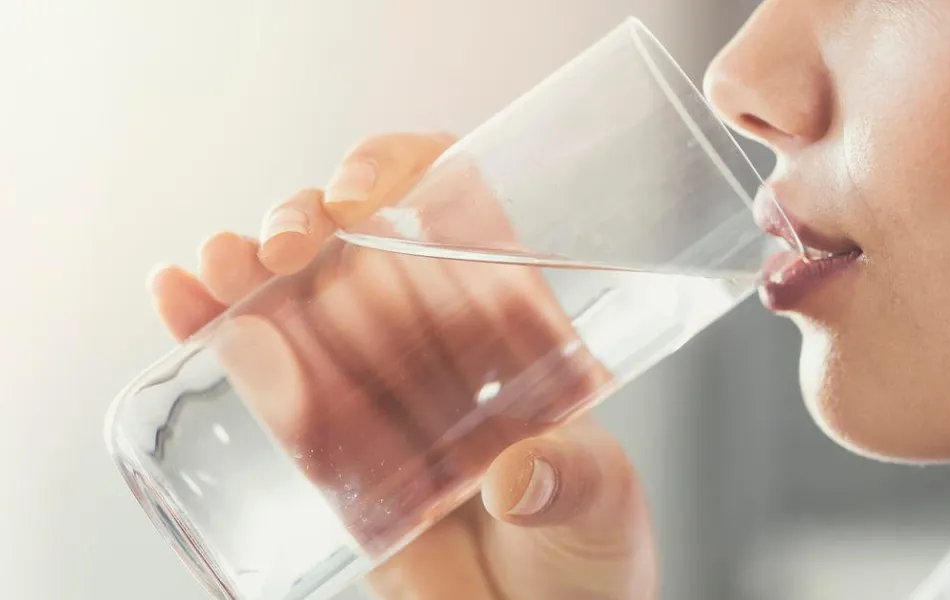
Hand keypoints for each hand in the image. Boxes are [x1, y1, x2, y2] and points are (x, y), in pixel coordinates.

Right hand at [147, 132, 657, 599]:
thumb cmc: (592, 558)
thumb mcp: (605, 505)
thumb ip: (575, 483)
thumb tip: (515, 477)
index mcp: (512, 322)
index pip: (454, 208)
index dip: (403, 171)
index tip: (365, 192)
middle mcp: (435, 341)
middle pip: (358, 245)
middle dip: (309, 223)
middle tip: (287, 243)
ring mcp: (373, 388)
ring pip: (298, 302)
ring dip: (246, 268)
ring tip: (214, 266)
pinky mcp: (326, 448)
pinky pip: (266, 381)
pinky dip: (213, 333)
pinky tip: (178, 301)